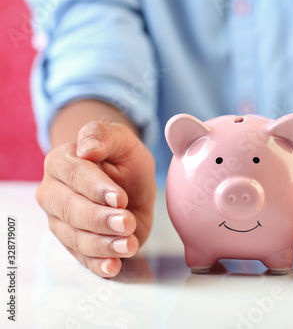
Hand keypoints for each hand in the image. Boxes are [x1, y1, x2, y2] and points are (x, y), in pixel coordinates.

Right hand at [36, 121, 155, 276]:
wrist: (129, 183)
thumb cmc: (123, 159)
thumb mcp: (122, 140)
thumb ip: (103, 135)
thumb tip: (87, 149)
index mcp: (61, 162)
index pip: (74, 175)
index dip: (96, 188)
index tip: (120, 197)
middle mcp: (54, 193)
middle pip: (71, 210)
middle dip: (100, 219)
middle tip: (128, 222)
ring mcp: (61, 221)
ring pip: (76, 237)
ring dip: (103, 244)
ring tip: (128, 244)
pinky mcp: (76, 244)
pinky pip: (83, 258)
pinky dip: (98, 264)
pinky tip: (113, 265)